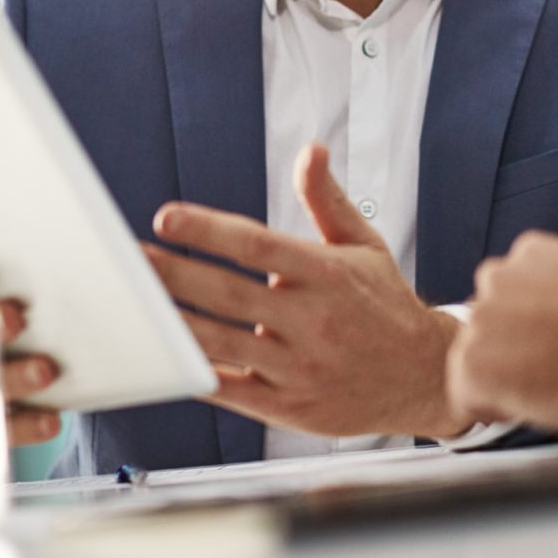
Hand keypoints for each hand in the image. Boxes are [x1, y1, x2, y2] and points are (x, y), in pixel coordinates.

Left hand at [145, 144, 467, 439]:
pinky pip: (233, 389)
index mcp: (327, 273)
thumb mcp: (363, 243)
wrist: (425, 376)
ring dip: (174, 323)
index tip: (168, 218)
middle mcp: (313, 319)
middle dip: (174, 275)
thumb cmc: (385, 304)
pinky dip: (198, 374)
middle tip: (132, 260)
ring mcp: (300, 367)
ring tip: (135, 306)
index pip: (257, 246)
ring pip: (223, 343)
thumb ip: (326, 199)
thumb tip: (311, 150)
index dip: (209, 231)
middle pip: (230, 294)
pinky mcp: (291, 406)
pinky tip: (167, 356)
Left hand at [446, 206, 557, 440]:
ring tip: (549, 390)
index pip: (514, 288)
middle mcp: (499, 276)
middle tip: (557, 368)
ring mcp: (482, 319)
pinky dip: (490, 408)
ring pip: (477, 356)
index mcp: (532, 250)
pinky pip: (466, 392)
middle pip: (491, 320)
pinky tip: (529, 407)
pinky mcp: (473, 365)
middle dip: (514, 346)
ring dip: (504, 378)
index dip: (539, 322)